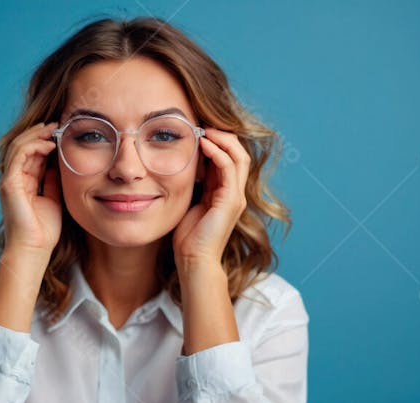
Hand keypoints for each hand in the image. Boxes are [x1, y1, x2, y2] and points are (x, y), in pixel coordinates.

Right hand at [0, 121, 62, 255]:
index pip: (31, 154)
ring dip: (36, 135)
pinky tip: (48, 144)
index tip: (60, 132)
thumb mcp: (54, 198)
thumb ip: (52, 181)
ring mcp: (10, 180)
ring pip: (19, 147)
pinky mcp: (9, 184)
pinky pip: (18, 157)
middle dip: (39, 132)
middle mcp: (14, 179)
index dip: (44, 140)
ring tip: (53, 129)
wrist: (35, 248)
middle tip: (57, 123)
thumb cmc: (44, 230)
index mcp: (24, 182)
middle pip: (23, 146)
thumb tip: (58, 164)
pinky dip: (33, 146)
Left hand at [173, 128, 249, 267]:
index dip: (217, 141)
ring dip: (222, 139)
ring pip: (239, 156)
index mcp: (225, 192)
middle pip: (239, 153)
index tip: (199, 129)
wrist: (193, 260)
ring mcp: (236, 196)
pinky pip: (229, 168)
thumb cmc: (188, 237)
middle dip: (223, 135)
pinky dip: (218, 152)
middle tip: (204, 124)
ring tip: (205, 129)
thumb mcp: (188, 203)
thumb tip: (180, 166)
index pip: (229, 158)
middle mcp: (234, 192)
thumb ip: (192, 185)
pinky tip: (204, 144)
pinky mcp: (231, 200)